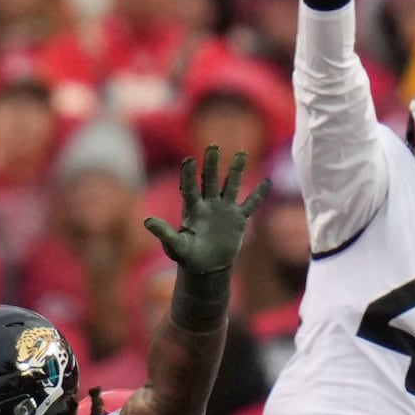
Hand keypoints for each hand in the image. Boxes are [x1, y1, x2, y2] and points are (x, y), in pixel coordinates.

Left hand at [141, 145, 253, 280]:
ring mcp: (224, 209)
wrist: (206, 266)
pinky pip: (250, 204)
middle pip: (210, 180)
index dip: (189, 174)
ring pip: (231, 186)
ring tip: (242, 154)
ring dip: (236, 171)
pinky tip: (267, 182)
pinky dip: (259, 194)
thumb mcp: (176, 246)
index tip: (189, 160)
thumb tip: (147, 221)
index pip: (190, 188)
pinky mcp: (238, 219)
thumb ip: (164, 233)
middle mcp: (208, 204)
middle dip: (211, 165)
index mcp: (192, 209)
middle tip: (212, 147)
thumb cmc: (187, 256)